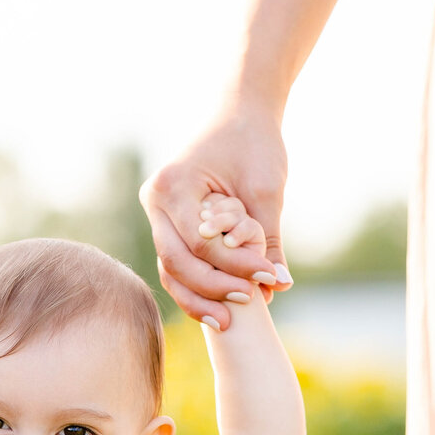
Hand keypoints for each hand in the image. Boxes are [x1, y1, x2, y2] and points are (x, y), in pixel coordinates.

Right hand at [140, 103, 291, 327]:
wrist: (240, 113)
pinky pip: (176, 263)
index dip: (233, 266)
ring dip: (198, 297)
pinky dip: (196, 286)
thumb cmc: (253, 143)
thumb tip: (278, 287)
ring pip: (170, 269)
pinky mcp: (168, 224)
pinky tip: (219, 308)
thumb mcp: (266, 190)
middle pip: (175, 262)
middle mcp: (156, 200)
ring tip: (229, 321)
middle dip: (210, 288)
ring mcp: (157, 213)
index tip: (267, 277)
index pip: (199, 242)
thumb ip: (267, 240)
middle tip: (245, 304)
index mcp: (173, 185)